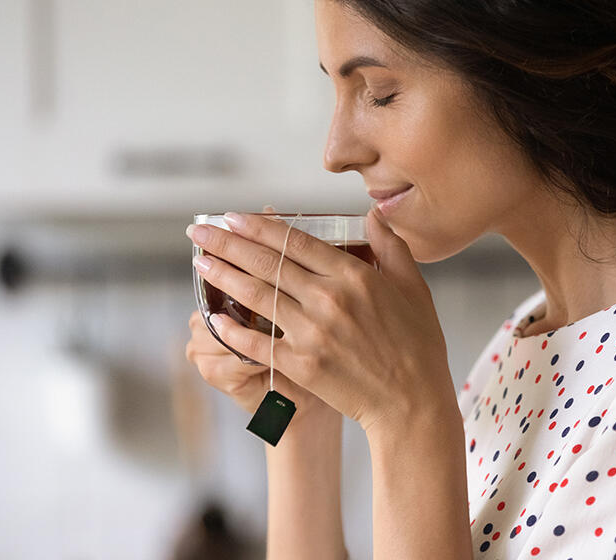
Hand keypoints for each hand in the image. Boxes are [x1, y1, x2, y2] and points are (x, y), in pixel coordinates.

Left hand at [186, 202, 454, 434]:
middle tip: (198, 232)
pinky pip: (258, 343)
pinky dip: (233, 331)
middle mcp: (327, 299)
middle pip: (266, 263)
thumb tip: (372, 214)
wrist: (413, 402)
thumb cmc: (418, 345)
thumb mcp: (413, 287)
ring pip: (257, 297)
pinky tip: (214, 318)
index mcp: (353, 276)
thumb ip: (390, 246)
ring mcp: (311, 333)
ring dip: (224, 277)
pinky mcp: (301, 364)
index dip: (259, 227)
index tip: (233, 217)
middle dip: (227, 244)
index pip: (294, 241)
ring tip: (201, 263)